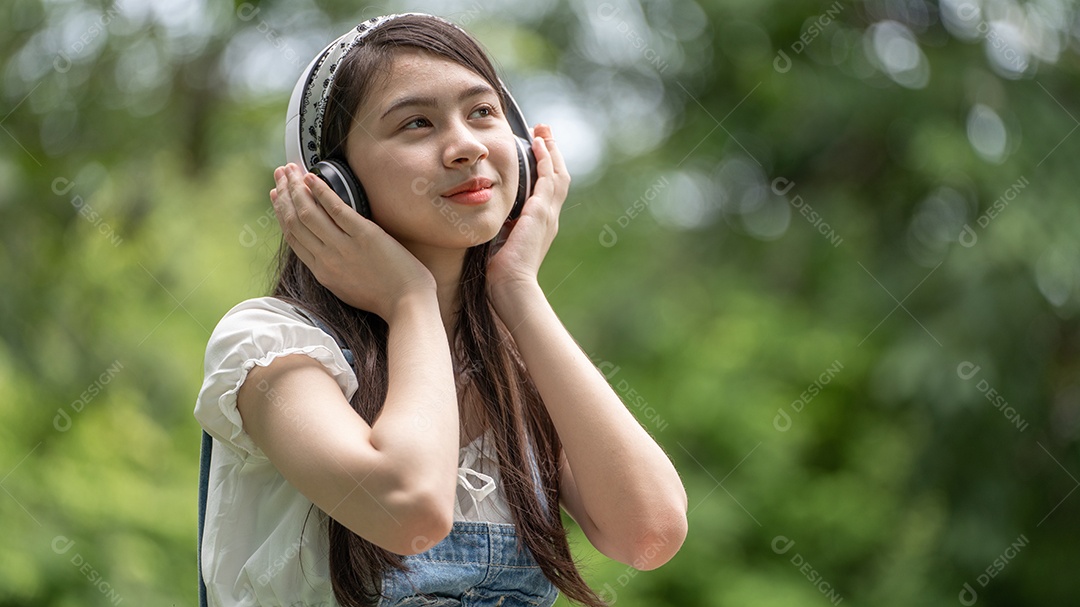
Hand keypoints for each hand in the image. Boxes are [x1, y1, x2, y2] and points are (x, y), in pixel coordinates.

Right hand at [270, 164, 435, 320]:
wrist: (408, 305)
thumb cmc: (385, 297)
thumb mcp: (347, 287)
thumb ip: (333, 268)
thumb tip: (325, 249)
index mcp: (322, 271)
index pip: (293, 237)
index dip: (281, 212)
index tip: (276, 195)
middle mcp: (327, 258)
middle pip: (295, 221)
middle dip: (284, 193)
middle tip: (280, 174)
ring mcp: (344, 246)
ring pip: (309, 212)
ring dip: (297, 187)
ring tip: (291, 169)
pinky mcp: (364, 236)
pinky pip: (336, 209)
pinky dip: (321, 191)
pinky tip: (312, 177)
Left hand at [487, 124, 569, 296]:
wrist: (512, 286)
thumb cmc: (501, 273)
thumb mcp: (500, 242)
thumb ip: (498, 226)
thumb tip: (483, 214)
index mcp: (540, 225)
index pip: (547, 190)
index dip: (544, 168)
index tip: (535, 151)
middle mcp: (549, 217)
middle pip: (557, 177)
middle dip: (551, 153)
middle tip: (544, 132)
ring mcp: (548, 214)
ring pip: (557, 173)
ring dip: (550, 150)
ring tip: (544, 131)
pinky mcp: (542, 212)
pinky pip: (547, 178)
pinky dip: (545, 159)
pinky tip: (538, 144)